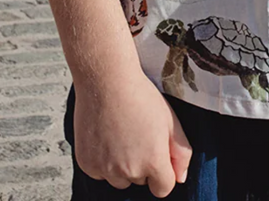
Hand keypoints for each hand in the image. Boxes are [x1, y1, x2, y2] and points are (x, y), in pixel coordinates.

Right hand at [73, 68, 192, 197]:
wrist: (106, 80)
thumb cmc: (140, 95)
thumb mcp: (171, 119)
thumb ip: (181, 152)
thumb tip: (180, 177)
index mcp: (153, 162)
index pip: (162, 188)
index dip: (162, 173)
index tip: (156, 155)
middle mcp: (129, 171)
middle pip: (139, 181)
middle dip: (141, 164)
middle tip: (136, 133)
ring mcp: (105, 169)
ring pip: (118, 179)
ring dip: (120, 165)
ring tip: (120, 133)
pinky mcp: (86, 163)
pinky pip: (99, 172)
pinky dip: (102, 160)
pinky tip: (104, 135)